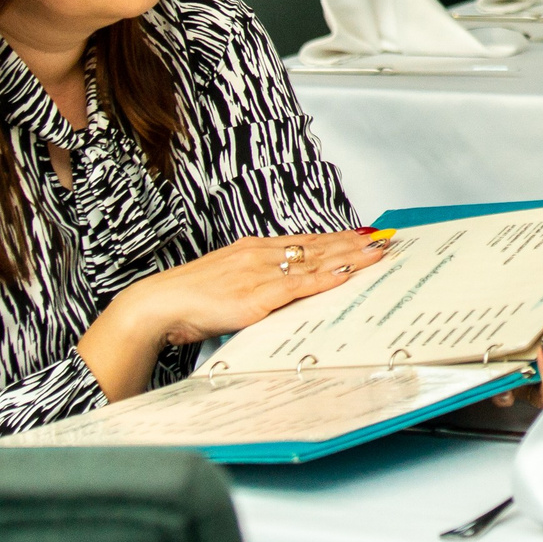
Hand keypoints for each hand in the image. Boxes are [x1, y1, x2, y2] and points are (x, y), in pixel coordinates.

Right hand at [80, 229, 384, 398]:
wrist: (158, 305)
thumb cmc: (188, 300)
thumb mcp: (229, 285)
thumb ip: (257, 285)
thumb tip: (281, 291)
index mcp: (253, 250)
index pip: (305, 241)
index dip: (337, 239)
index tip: (363, 236)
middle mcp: (261, 254)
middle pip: (318, 246)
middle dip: (354, 243)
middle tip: (385, 238)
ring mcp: (261, 272)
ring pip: (316, 260)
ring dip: (351, 256)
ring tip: (379, 252)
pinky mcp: (258, 294)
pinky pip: (301, 284)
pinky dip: (328, 278)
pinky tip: (348, 273)